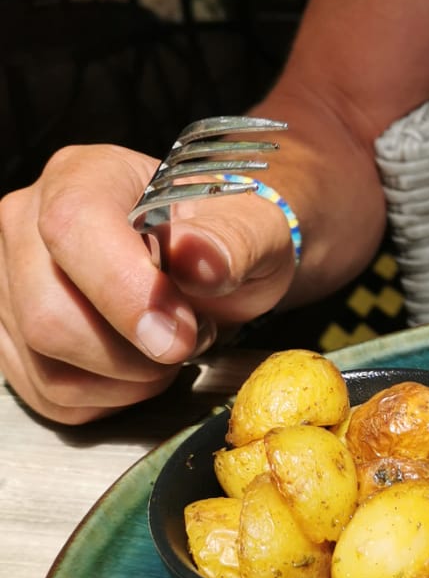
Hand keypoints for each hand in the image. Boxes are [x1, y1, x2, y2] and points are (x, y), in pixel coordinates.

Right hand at [0, 143, 297, 424]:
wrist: (215, 268)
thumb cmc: (227, 240)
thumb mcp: (255, 228)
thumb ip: (235, 238)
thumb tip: (200, 260)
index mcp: (84, 176)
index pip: (72, 227)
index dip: (124, 292)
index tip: (179, 334)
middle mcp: (27, 225)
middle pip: (49, 316)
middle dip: (133, 353)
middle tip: (189, 339)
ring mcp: (11, 285)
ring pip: (49, 367)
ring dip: (127, 381)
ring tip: (169, 348)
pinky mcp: (14, 341)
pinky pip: (49, 397)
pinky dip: (108, 400)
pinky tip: (141, 370)